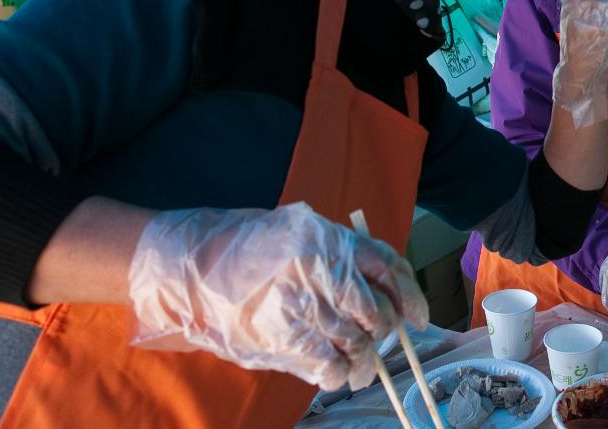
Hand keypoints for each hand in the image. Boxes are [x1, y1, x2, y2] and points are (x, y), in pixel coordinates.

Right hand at [127, 202, 426, 391]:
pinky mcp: (285, 338)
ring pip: (356, 343)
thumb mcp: (300, 235)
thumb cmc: (248, 250)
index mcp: (330, 239)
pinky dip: (339, 374)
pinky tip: (335, 373)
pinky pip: (329, 365)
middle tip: (373, 340)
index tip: (418, 318)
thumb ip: (340, 258)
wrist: (189, 268)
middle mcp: (323, 269)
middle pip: (375, 312)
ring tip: (357, 364)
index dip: (409, 297)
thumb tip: (383, 297)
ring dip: (362, 358)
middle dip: (380, 332)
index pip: (388, 268)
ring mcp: (305, 305)